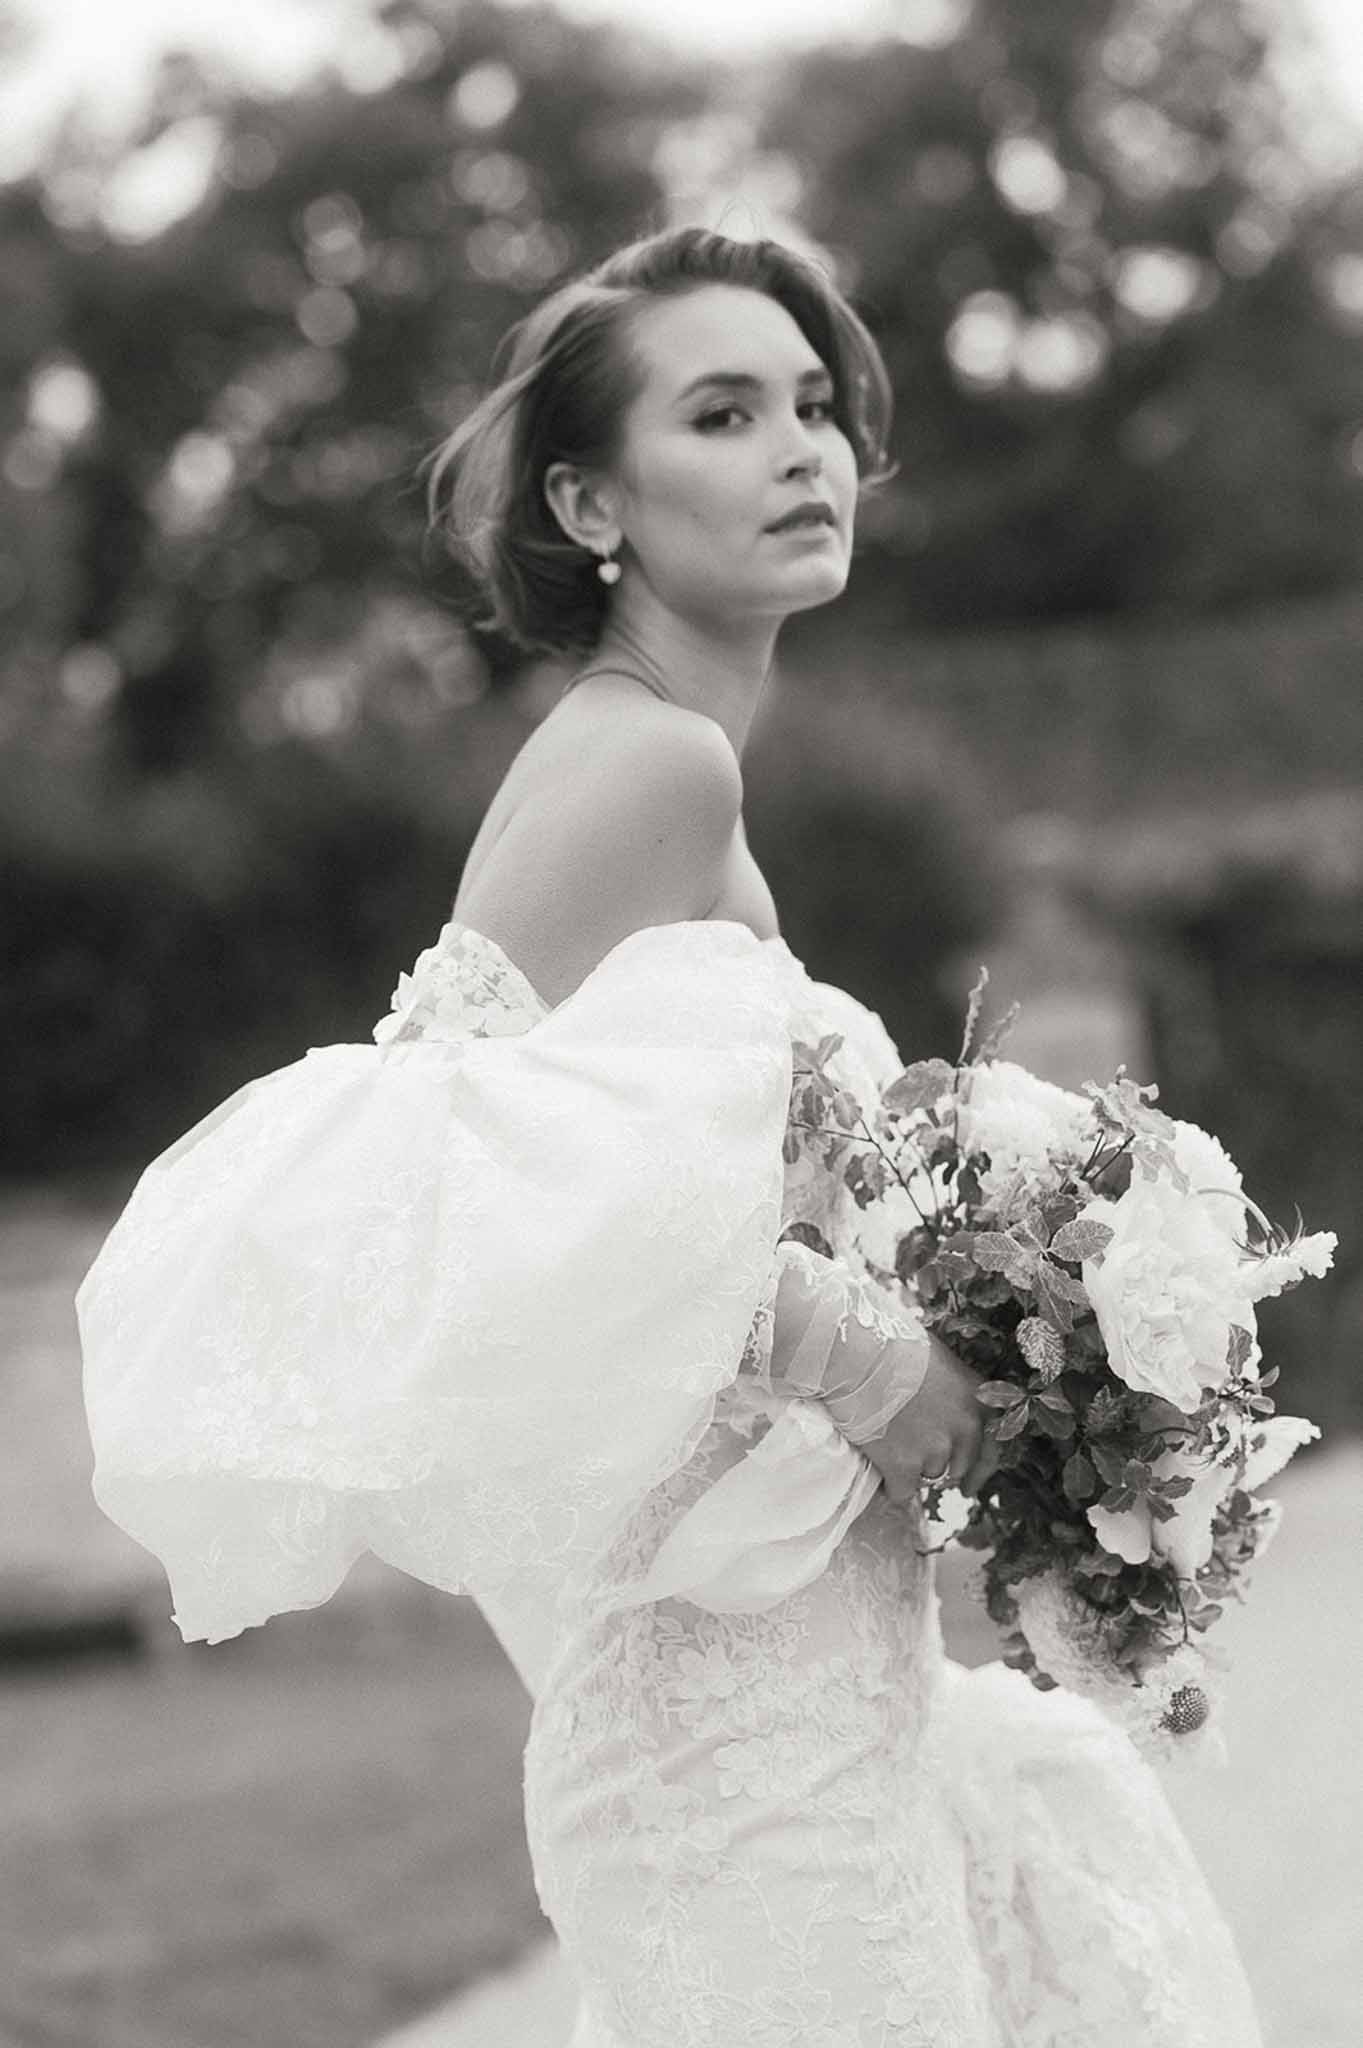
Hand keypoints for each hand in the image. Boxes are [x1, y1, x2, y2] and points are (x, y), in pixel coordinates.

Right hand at [856, 1332, 996, 1504]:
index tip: (970, 1487)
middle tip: (913, 1455)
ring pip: (927, 1478)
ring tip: (887, 1446)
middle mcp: (964, 1428)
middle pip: (956, 1468)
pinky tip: (877, 1469)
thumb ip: (950, 1393)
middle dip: (938, 1465)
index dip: (979, 1471)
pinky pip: (901, 1491)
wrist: (858, 1353)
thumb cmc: (892, 1345)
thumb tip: (942, 1412)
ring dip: (911, 1470)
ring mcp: (935, 1450)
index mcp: (977, 1400)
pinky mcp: (904, 1466)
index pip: (991, 1449)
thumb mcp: (938, 1362)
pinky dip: (889, 1485)